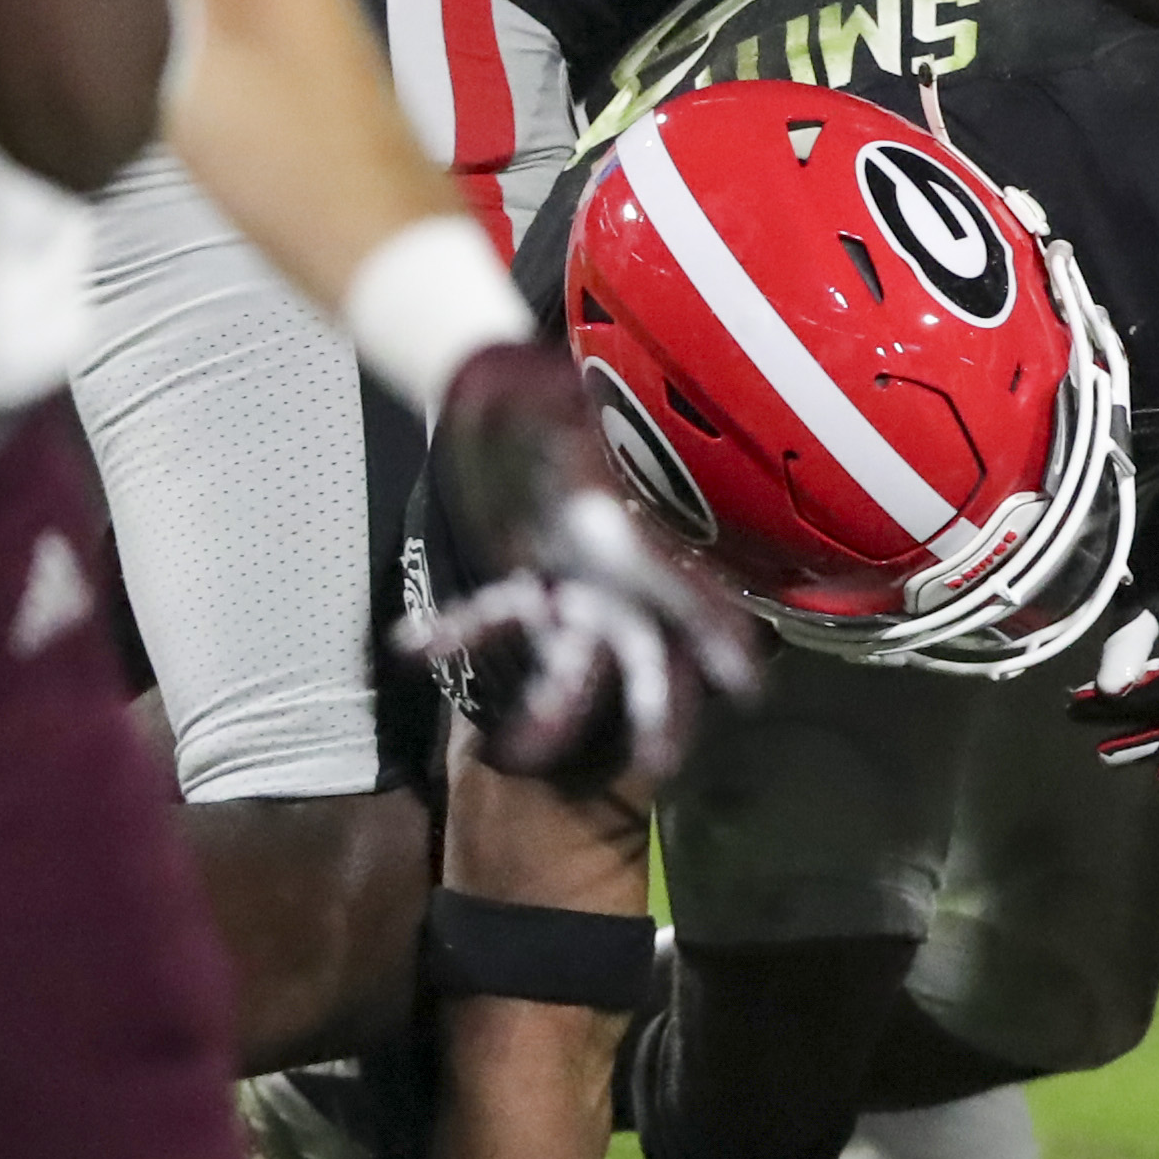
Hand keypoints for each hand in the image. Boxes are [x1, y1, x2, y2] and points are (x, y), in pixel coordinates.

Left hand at [408, 344, 764, 780]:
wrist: (510, 392)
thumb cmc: (560, 401)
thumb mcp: (587, 426)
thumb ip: (604, 457)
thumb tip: (618, 458)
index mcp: (648, 546)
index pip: (696, 602)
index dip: (721, 643)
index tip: (747, 687)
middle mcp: (622, 580)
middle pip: (649, 660)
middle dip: (654, 714)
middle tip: (656, 766)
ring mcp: (576, 589)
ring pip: (573, 668)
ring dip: (549, 714)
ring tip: (512, 754)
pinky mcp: (525, 583)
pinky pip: (493, 622)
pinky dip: (456, 634)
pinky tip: (411, 645)